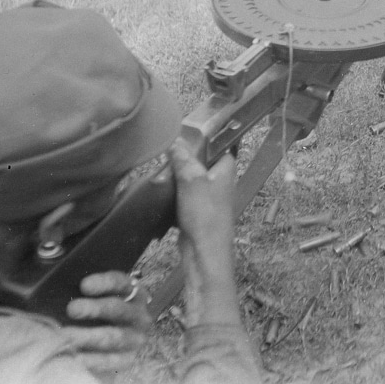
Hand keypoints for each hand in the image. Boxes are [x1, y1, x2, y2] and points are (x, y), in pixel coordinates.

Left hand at [61, 270, 151, 373]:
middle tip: (72, 309)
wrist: (117, 342)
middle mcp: (137, 314)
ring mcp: (135, 338)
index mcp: (131, 291)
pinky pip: (110, 361)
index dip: (103, 283)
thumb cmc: (97, 313)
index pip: (119, 282)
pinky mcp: (128, 360)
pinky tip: (73, 358)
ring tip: (65, 337)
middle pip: (116, 308)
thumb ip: (78, 290)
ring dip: (89, 337)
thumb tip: (50, 286)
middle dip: (94, 309)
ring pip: (113, 337)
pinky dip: (92, 360)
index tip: (84, 285)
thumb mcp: (96, 297)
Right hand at [167, 139, 242, 326]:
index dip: (206, 136)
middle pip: (202, 161)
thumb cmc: (205, 216)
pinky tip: (158, 188)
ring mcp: (208, 198)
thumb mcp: (192, 181)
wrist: (203, 255)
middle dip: (185, 156)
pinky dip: (172, 193)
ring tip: (158, 165)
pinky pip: (182, 196)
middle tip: (165, 147)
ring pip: (190, 179)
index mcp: (226, 170)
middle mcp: (220, 182)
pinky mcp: (195, 212)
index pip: (220, 144)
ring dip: (176, 175)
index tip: (186, 128)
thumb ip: (183, 159)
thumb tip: (174, 140)